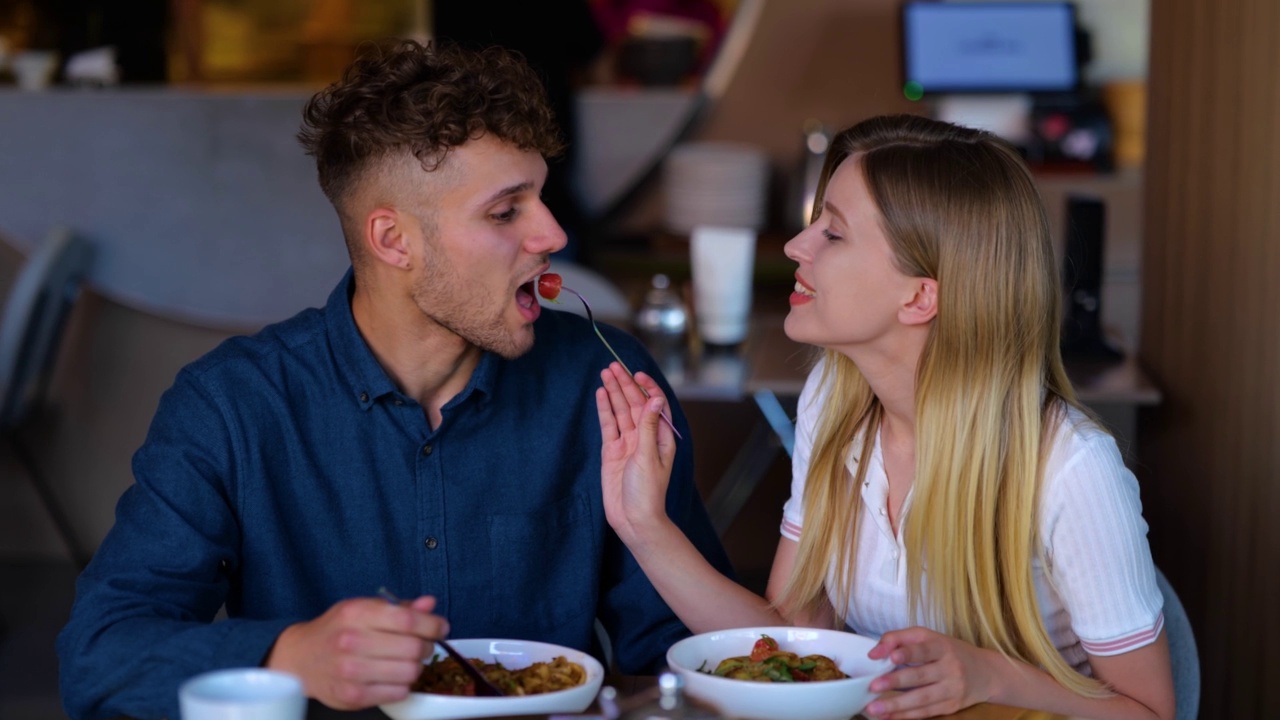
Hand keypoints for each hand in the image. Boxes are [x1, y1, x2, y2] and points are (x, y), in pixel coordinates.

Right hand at [266, 595, 447, 709]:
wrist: (300, 658)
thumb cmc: (337, 630)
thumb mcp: (363, 609)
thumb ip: (399, 608)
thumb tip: (429, 604)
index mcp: (357, 613)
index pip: (408, 620)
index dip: (432, 625)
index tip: (441, 627)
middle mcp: (352, 641)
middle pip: (412, 647)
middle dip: (426, 647)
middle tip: (422, 646)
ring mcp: (351, 671)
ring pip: (409, 672)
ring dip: (416, 667)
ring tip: (407, 662)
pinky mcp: (352, 696)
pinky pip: (398, 692)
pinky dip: (403, 685)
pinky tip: (393, 677)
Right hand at [596, 362, 675, 542]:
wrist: (634, 520)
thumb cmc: (648, 493)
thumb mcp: (649, 457)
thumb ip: (649, 427)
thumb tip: (655, 399)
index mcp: (662, 437)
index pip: (655, 405)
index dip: (646, 387)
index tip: (636, 374)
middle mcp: (645, 437)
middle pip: (635, 404)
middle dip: (625, 384)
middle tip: (614, 365)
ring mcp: (627, 443)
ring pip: (620, 412)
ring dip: (613, 392)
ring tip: (606, 373)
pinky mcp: (612, 452)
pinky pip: (608, 426)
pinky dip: (604, 410)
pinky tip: (600, 395)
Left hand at [862, 627, 1002, 718]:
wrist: (986, 673)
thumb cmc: (949, 651)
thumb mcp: (928, 637)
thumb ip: (899, 639)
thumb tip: (874, 653)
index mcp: (942, 646)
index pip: (924, 649)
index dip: (908, 653)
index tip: (891, 657)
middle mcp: (950, 668)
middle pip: (920, 676)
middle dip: (895, 682)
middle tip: (873, 686)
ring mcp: (952, 689)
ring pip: (922, 699)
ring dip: (896, 705)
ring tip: (874, 709)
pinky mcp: (952, 706)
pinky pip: (926, 712)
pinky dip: (906, 716)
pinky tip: (888, 717)